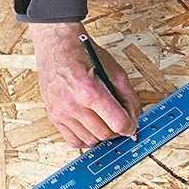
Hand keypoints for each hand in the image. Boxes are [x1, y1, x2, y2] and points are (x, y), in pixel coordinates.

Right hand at [29, 22, 140, 147]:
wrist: (58, 48)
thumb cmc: (85, 55)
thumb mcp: (115, 71)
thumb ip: (129, 97)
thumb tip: (135, 117)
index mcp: (90, 91)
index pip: (117, 123)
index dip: (130, 126)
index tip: (132, 126)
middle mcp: (73, 105)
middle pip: (105, 134)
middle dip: (117, 130)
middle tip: (120, 120)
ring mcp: (61, 113)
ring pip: (90, 140)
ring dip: (102, 135)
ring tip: (105, 121)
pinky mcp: (53, 116)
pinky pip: (73, 141)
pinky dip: (86, 138)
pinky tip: (91, 127)